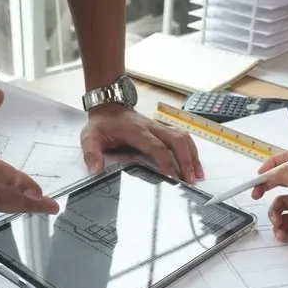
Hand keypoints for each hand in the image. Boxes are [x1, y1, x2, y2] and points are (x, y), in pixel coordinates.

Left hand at [81, 106, 203, 183]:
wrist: (108, 106)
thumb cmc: (101, 124)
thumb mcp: (89, 137)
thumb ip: (91, 153)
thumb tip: (96, 170)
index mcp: (136, 131)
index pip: (156, 146)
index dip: (166, 161)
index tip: (172, 177)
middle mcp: (152, 127)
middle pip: (177, 140)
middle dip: (186, 160)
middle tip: (190, 181)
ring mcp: (160, 127)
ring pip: (183, 137)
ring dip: (192, 156)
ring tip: (197, 175)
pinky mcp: (163, 129)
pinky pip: (182, 137)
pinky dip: (191, 150)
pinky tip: (195, 164)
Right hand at [250, 151, 287, 249]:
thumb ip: (286, 175)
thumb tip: (271, 171)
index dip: (273, 165)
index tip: (259, 175)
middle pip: (281, 181)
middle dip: (267, 189)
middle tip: (255, 195)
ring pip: (281, 203)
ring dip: (275, 214)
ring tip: (277, 223)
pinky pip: (287, 219)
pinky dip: (282, 226)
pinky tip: (282, 233)